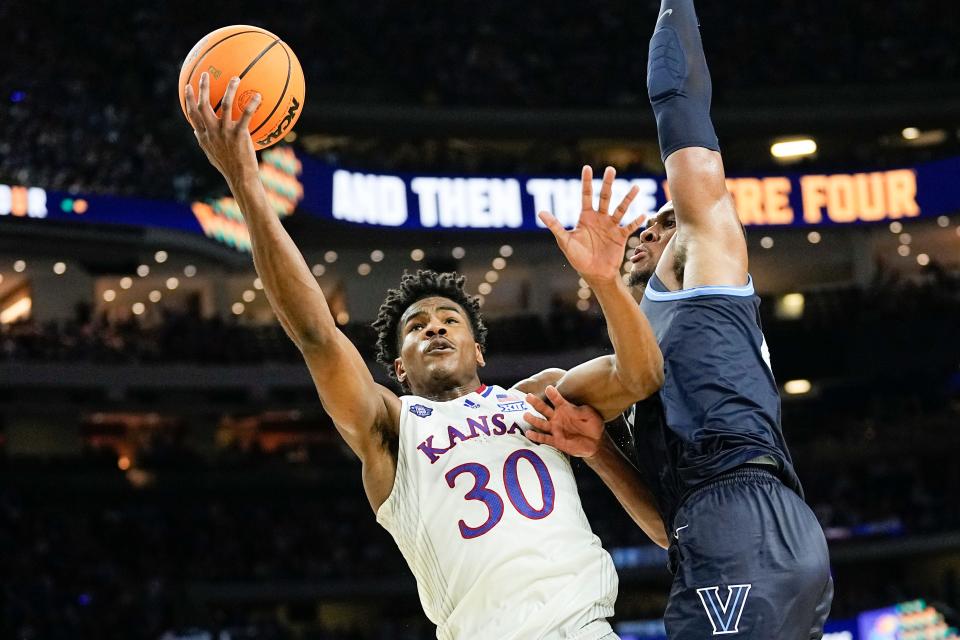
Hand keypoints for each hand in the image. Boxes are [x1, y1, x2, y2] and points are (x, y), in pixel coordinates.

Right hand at [184, 73, 261, 184]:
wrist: (240, 178)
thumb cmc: (227, 167)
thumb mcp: (211, 154)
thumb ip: (204, 141)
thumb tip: (195, 131)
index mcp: (204, 136)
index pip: (193, 114)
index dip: (189, 99)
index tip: (188, 86)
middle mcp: (212, 132)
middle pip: (204, 106)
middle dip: (203, 88)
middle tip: (205, 74)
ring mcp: (225, 133)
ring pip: (225, 105)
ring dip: (230, 90)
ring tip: (235, 78)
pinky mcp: (239, 135)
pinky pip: (246, 116)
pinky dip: (252, 104)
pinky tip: (258, 96)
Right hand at [524, 385, 604, 458]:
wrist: (595, 443)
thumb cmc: (593, 425)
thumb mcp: (590, 415)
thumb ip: (581, 411)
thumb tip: (573, 408)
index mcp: (565, 409)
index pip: (558, 400)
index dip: (553, 394)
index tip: (548, 388)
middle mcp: (557, 418)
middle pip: (544, 409)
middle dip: (536, 403)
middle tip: (528, 396)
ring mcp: (555, 429)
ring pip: (541, 423)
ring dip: (533, 419)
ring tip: (525, 415)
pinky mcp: (556, 441)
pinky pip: (544, 438)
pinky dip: (536, 436)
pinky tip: (529, 433)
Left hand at [539, 166, 645, 284]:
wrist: (594, 273)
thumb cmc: (578, 257)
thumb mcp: (565, 241)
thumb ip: (555, 226)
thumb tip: (540, 212)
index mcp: (586, 217)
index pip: (586, 196)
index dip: (586, 182)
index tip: (587, 168)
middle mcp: (600, 218)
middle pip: (605, 197)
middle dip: (607, 183)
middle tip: (611, 169)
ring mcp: (611, 226)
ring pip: (620, 208)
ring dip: (628, 199)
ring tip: (635, 187)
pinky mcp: (621, 237)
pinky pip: (629, 227)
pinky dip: (636, 221)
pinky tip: (643, 214)